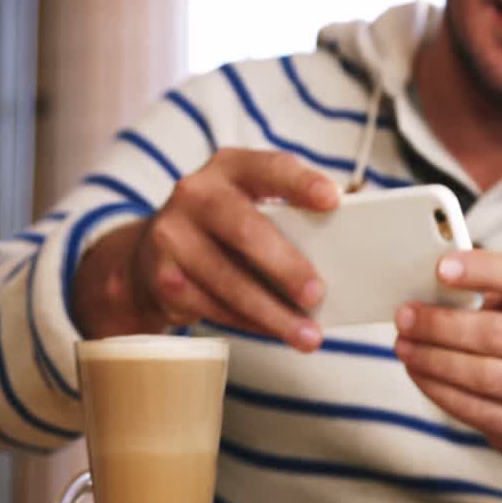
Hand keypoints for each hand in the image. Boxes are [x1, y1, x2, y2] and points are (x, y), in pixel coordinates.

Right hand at [73, 149, 338, 350]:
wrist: (151, 253)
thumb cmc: (226, 226)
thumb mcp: (250, 201)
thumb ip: (290, 211)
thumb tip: (350, 238)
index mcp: (231, 167)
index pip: (270, 167)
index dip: (301, 183)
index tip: (333, 201)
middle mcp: (196, 194)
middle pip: (245, 230)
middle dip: (286, 266)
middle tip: (318, 294)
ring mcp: (173, 235)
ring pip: (229, 280)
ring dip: (273, 313)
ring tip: (308, 335)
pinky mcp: (164, 278)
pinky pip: (215, 307)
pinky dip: (251, 324)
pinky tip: (276, 332)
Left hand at [393, 250, 501, 493]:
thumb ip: (483, 288)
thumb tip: (424, 285)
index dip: (482, 269)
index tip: (440, 268)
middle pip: (494, 332)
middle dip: (440, 324)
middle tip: (404, 316)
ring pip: (482, 374)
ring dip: (432, 359)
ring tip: (403, 345)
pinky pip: (474, 408)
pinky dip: (437, 388)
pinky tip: (418, 370)